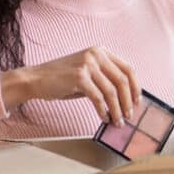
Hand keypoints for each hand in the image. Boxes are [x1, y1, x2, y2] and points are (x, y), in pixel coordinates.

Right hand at [0, 47, 140, 124]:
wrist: (35, 79)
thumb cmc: (62, 79)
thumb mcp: (87, 73)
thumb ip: (104, 79)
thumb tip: (125, 98)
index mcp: (101, 51)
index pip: (128, 69)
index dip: (135, 87)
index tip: (137, 102)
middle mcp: (96, 54)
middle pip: (122, 80)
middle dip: (128, 101)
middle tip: (129, 116)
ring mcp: (87, 64)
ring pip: (111, 91)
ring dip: (117, 110)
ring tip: (118, 122)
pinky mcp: (79, 77)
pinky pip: (98, 98)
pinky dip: (104, 110)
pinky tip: (104, 118)